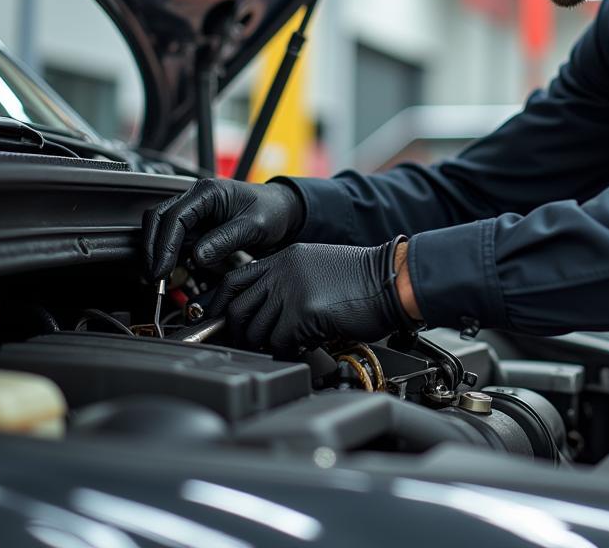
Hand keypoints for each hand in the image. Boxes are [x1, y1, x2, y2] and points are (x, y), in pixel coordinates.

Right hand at [142, 178, 305, 279]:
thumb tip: (199, 255)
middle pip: (158, 218)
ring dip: (156, 251)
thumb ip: (227, 239)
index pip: (175, 216)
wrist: (281, 210)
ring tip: (158, 277)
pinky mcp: (195, 225)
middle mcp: (196, 198)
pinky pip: (172, 237)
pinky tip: (169, 270)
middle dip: (152, 248)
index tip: (163, 268)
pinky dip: (166, 253)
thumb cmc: (271, 211)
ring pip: (160, 227)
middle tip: (154, 276)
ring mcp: (194, 211)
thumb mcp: (254, 226)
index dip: (165, 244)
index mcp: (208, 192)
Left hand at [207, 239, 418, 352]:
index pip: (233, 280)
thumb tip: (264, 309)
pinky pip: (279, 343)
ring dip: (268, 345)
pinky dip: (287, 352)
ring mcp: (292, 290)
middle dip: (241, 333)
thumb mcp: (317, 266)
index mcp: (285, 257)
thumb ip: (288, 280)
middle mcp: (283, 270)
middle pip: (238, 309)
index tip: (217, 321)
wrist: (392, 279)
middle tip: (253, 344)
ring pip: (256, 330)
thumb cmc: (362, 278)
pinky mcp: (303, 312)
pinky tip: (303, 347)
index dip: (220, 305)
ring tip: (286, 345)